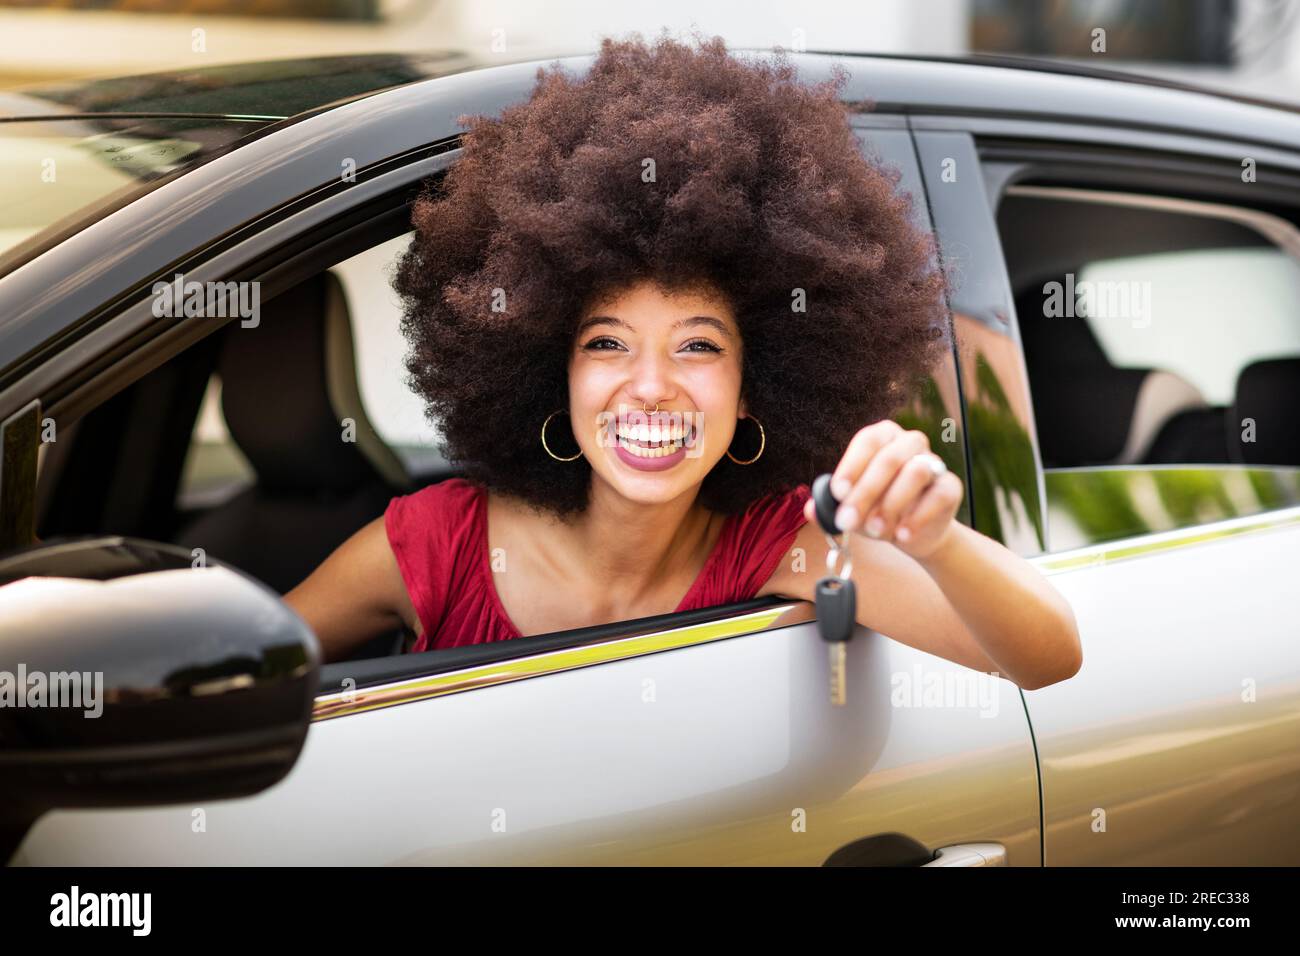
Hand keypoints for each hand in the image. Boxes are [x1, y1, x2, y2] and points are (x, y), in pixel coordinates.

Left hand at [802, 420, 963, 558]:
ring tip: (873, 530)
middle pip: (889, 458)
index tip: (837, 492)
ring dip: (890, 504)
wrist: (912, 534)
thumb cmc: (876, 511)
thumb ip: (830, 507)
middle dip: (865, 492)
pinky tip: (900, 535)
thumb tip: (810, 509)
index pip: (868, 440)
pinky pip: (938, 495)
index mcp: (883, 437)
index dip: (851, 465)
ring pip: (915, 472)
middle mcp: (910, 443)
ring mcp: (933, 463)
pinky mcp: (950, 487)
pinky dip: (917, 517)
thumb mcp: (851, 509)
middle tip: (847, 521)